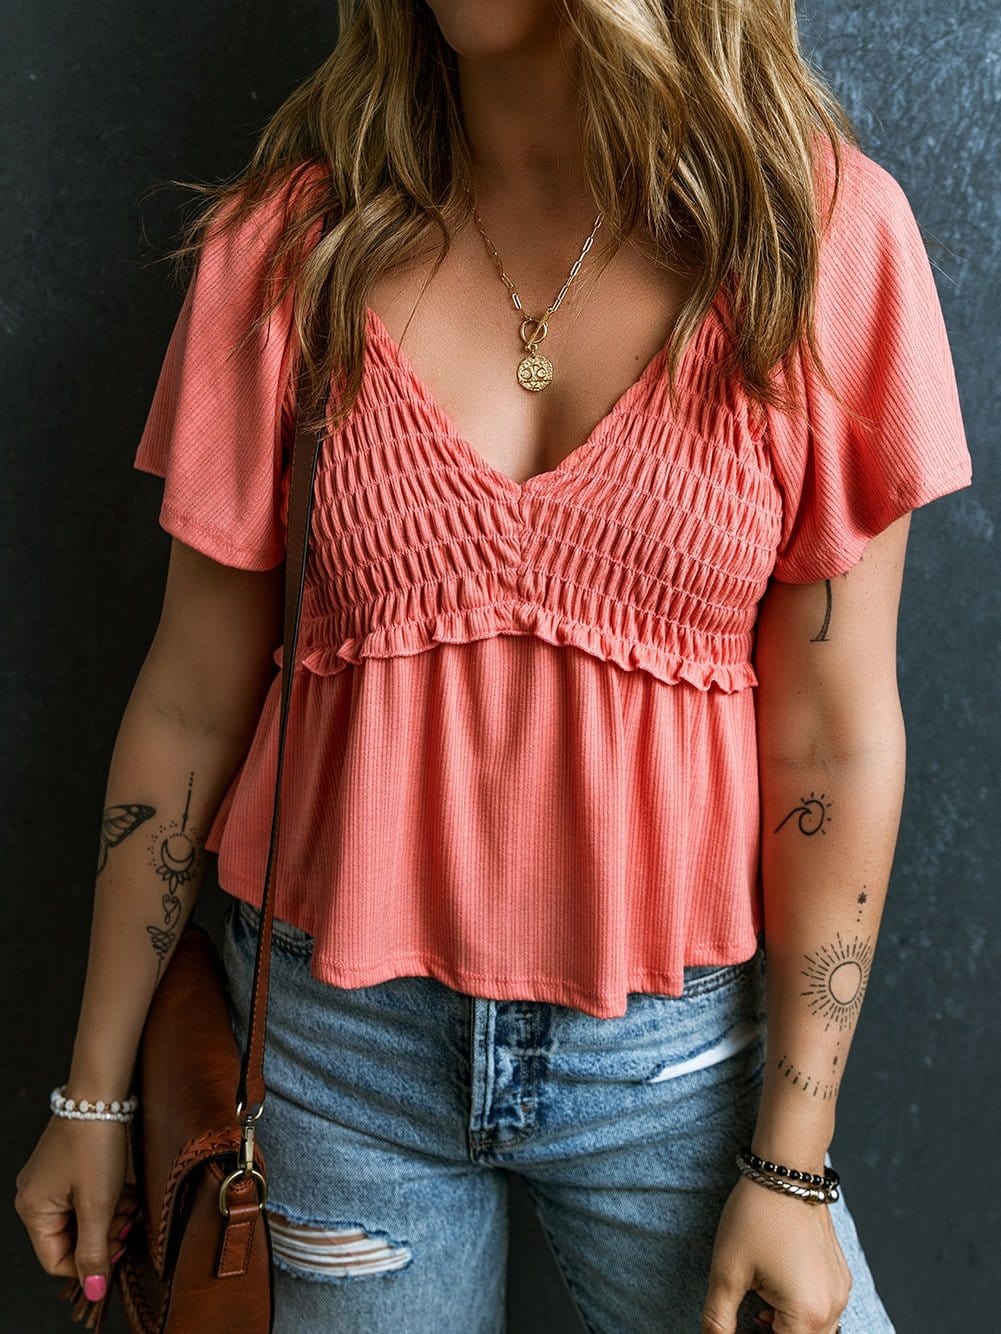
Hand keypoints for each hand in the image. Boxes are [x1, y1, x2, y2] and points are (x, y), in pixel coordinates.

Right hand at [15, 1113, 140, 1300]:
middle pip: (70, 1239)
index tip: (118, 1248)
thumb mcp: (98, 1203)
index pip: (57, 1261)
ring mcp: (48, 1181)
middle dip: (102, 1235)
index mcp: (33, 1212)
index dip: (90, 1262)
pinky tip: (124, 1192)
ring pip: (80, 1218)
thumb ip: (95, 1250)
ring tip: (129, 1204)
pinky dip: (104, 1200)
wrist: (100, 1092)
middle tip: (127, 1221)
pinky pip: (83, 1198)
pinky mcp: (64, 1167)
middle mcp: (34, 1198)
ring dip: (107, 1217)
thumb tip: (93, 1289)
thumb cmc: (95, 1144)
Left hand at [701, 1174, 851, 1333]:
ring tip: (757, 1309)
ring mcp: (840, 1291)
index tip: (741, 1325)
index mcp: (807, 1314)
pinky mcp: (840, 1276)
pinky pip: (824, 1311)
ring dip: (788, 1330)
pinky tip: (773, 1294)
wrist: (786, 1169)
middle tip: (748, 1319)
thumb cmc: (756, 1216)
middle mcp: (833, 1308)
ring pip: (815, 1332)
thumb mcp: (726, 1271)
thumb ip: (718, 1320)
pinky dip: (800, 1314)